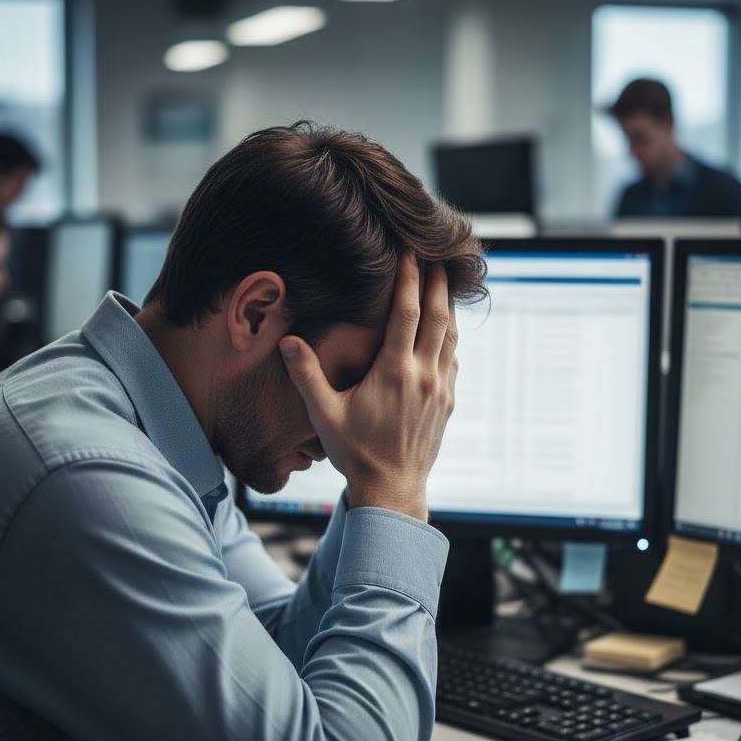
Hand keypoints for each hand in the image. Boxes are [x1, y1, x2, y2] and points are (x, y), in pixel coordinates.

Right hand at [279, 254, 457, 520]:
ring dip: (449, 305)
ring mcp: (440, 388)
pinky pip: (453, 358)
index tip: (410, 251)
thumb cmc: (355, 453)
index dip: (409, 277)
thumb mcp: (324, 414)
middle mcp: (424, 375)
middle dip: (438, 281)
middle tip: (438, 253)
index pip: (407, 312)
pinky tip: (445, 328)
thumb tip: (287, 341)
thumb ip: (306, 375)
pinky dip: (450, 335)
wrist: (392, 489)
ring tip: (445, 281)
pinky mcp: (447, 401)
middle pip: (439, 316)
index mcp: (394, 372)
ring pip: (451, 335)